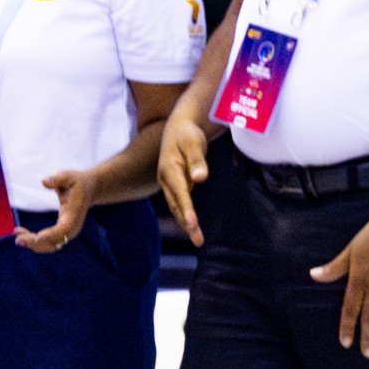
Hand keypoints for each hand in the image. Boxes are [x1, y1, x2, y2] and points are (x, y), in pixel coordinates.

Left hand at [14, 168, 98, 253]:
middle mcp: (73, 226)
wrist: (90, 189)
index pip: (65, 228)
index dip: (52, 234)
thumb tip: (45, 181)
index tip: (37, 237)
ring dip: (33, 245)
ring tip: (18, 237)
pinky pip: (49, 243)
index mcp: (74, 212)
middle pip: (55, 241)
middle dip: (36, 243)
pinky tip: (23, 235)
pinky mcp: (63, 233)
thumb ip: (57, 178)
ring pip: (51, 246)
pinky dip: (35, 243)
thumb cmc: (77, 182)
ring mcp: (69, 231)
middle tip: (18, 239)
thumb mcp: (69, 176)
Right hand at [158, 107, 210, 245]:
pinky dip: (185, 215)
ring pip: (177, 207)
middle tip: (198, 241)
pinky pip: (180, 203)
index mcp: (170, 170)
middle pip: (177, 205)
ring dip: (186, 223)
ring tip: (198, 239)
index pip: (180, 194)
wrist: (178, 128)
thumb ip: (198, 161)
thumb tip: (201, 178)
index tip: (193, 224)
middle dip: (187, 224)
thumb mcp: (194, 143)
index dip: (187, 210)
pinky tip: (192, 226)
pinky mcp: (175, 185)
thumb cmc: (188, 134)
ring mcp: (169, 183)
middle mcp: (166, 180)